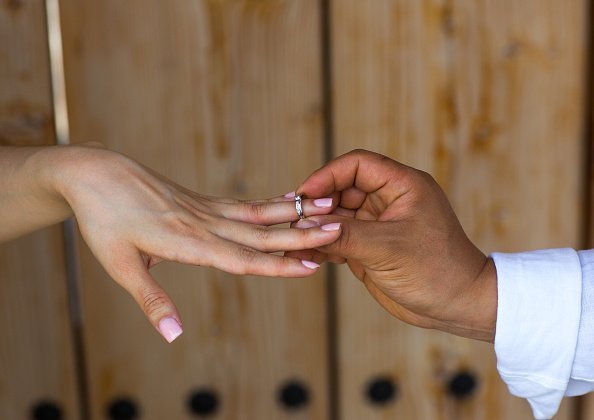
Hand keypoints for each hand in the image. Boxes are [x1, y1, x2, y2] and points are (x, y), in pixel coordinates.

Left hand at [36, 144, 341, 341]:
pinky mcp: (201, 200)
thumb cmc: (103, 222)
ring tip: (326, 207)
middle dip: (301, 234)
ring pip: (258, 213)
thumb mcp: (120, 266)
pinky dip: (271, 204)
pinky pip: (244, 204)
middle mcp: (203, 222)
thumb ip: (152, 301)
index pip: (240, 258)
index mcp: (186, 241)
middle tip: (338, 229)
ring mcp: (204, 207)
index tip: (310, 264)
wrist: (94, 174)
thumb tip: (176, 337)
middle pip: (259, 232)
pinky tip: (289, 202)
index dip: (277, 264)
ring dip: (294, 213)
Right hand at [287, 149, 496, 341]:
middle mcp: (388, 200)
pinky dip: (323, 246)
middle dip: (317, 205)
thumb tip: (305, 223)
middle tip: (294, 222)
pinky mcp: (370, 246)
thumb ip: (345, 234)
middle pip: (341, 189)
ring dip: (316, 228)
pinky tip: (305, 256)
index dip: (327, 175)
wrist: (457, 306)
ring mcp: (378, 224)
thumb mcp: (388, 249)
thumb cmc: (436, 270)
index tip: (304, 195)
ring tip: (293, 242)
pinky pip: (340, 238)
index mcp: (402, 186)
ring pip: (337, 216)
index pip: (357, 165)